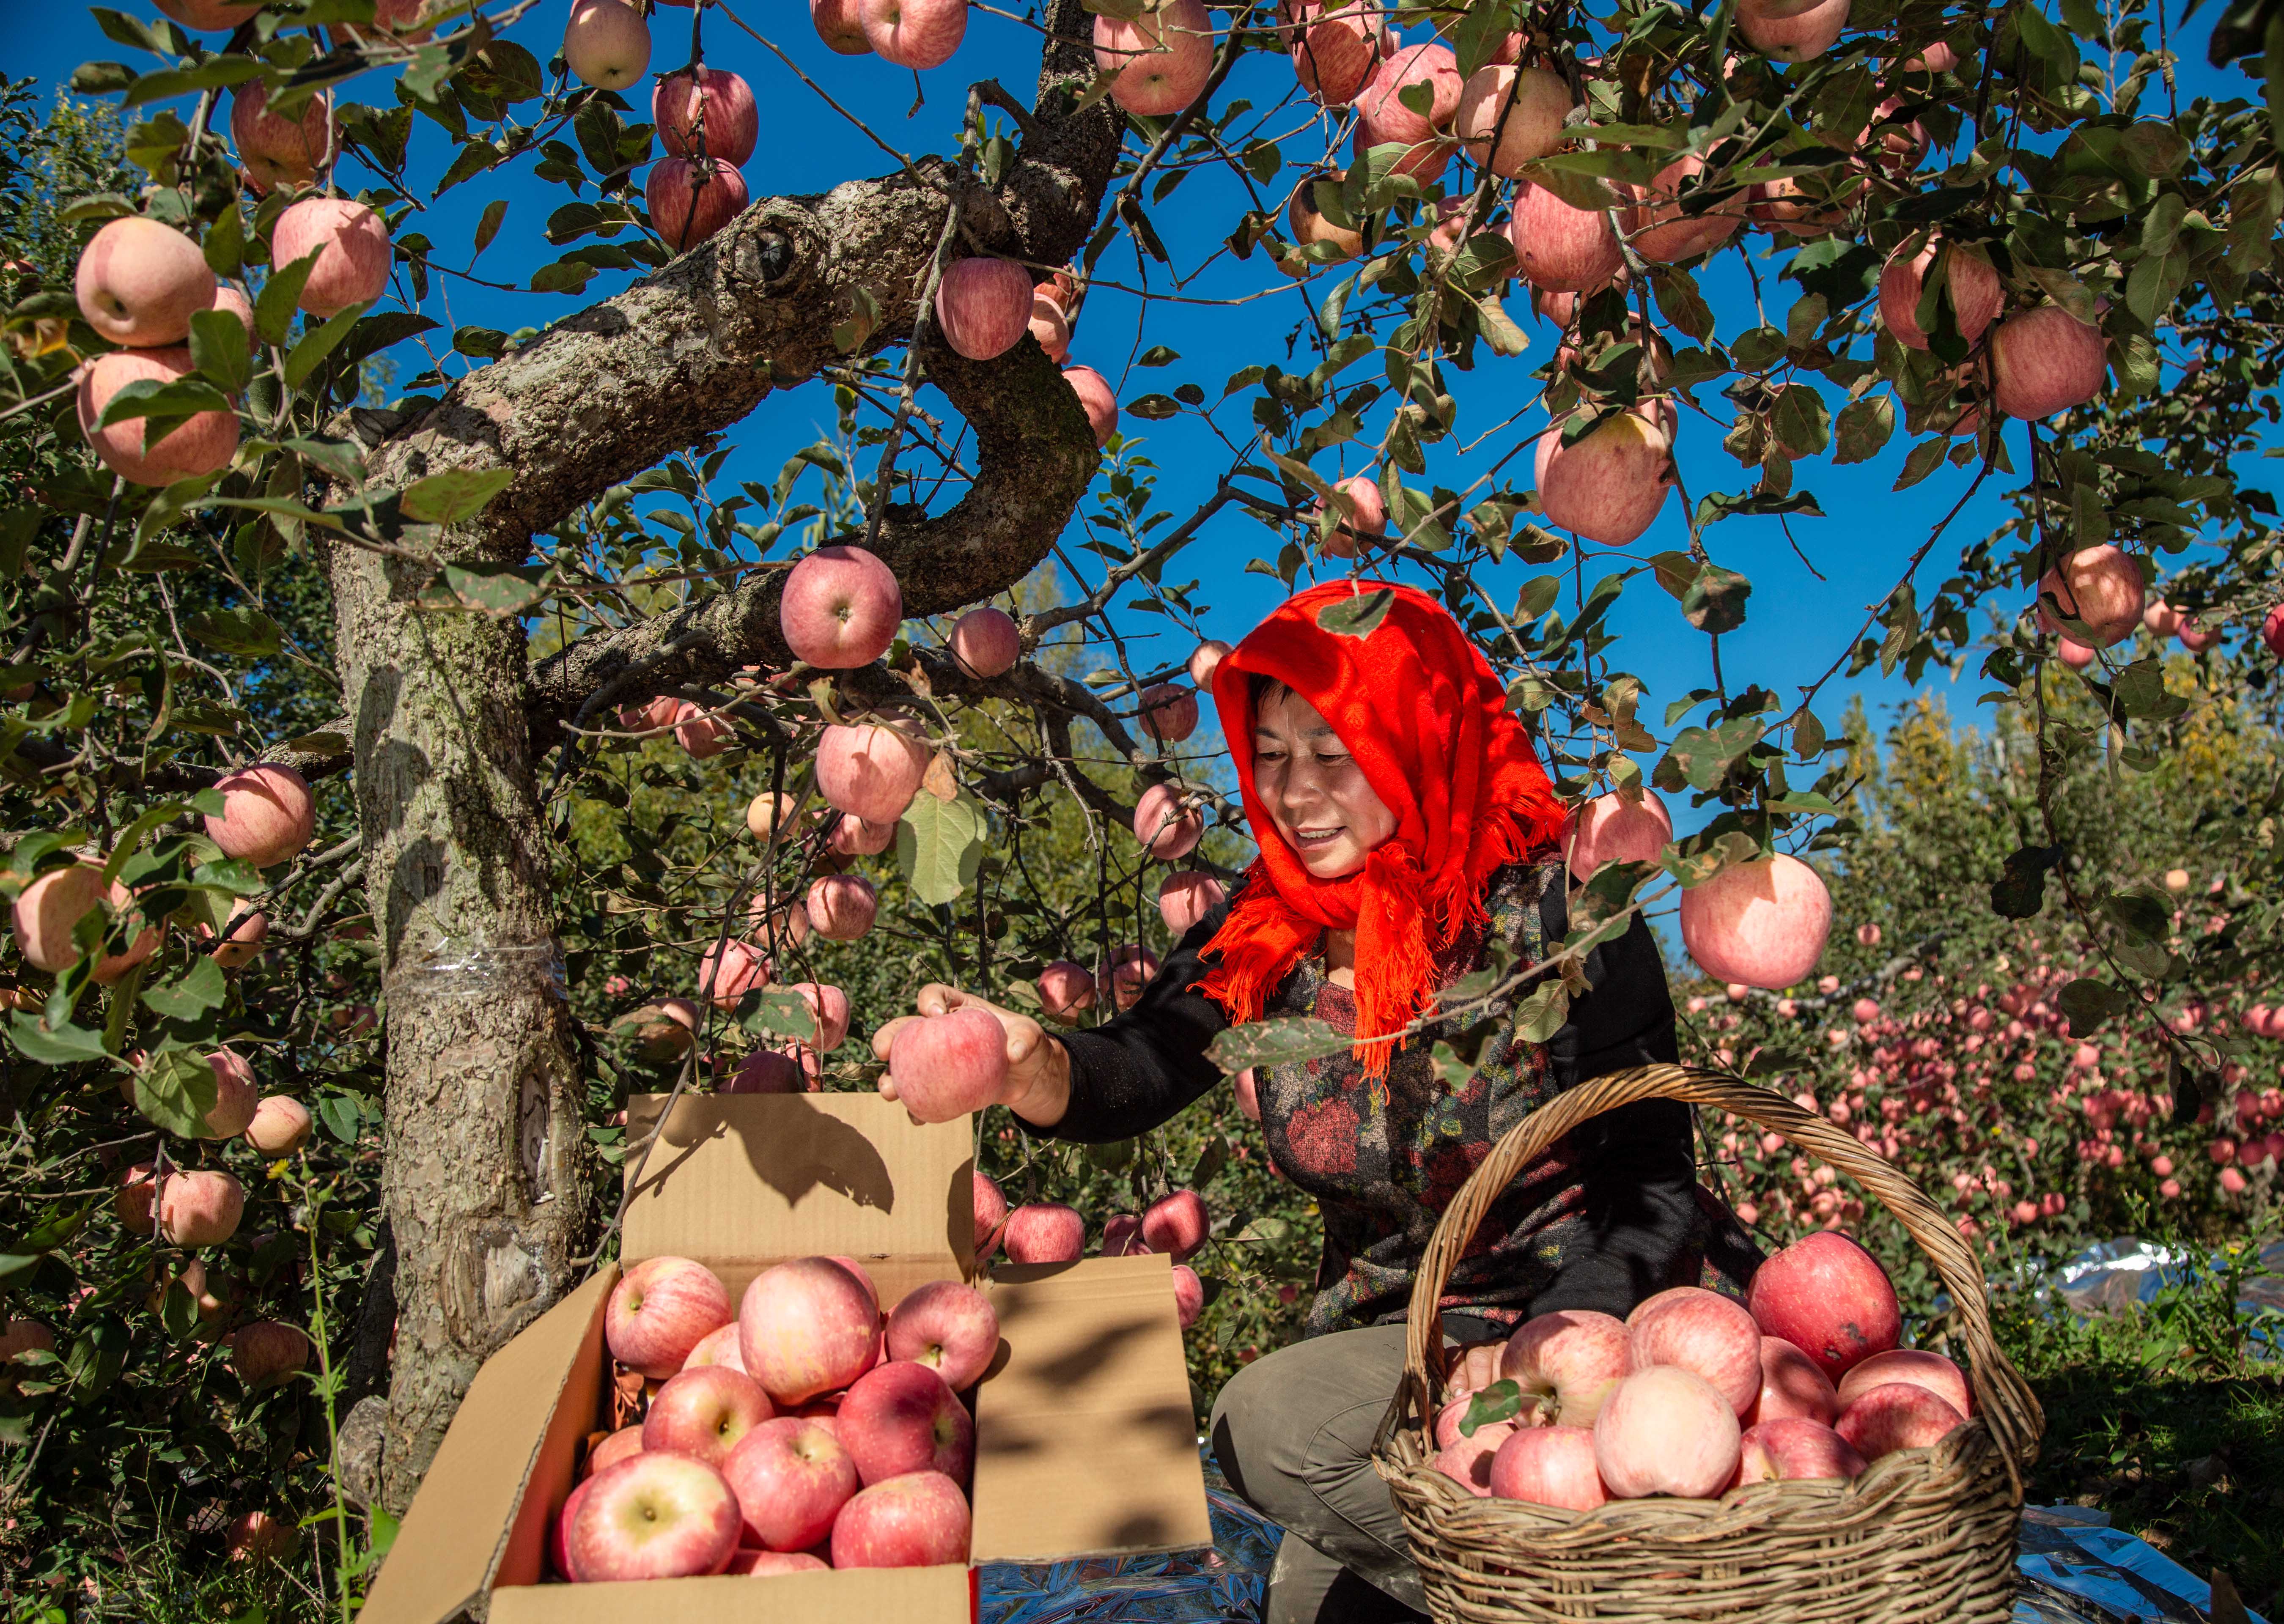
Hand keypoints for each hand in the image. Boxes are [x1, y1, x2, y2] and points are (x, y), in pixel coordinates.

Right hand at [873, 983, 1070, 1126]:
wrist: (1027, 1076)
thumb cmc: (1027, 1045)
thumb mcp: (1032, 1036)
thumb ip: (1026, 1038)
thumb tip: (1014, 1052)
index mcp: (958, 1008)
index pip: (935, 994)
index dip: (929, 1000)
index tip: (935, 1015)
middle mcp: (939, 1032)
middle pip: (904, 1029)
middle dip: (887, 1037)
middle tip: (883, 1051)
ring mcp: (936, 1060)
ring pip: (904, 1065)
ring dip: (891, 1078)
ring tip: (889, 1092)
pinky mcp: (941, 1085)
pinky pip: (922, 1095)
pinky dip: (917, 1107)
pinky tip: (918, 1118)